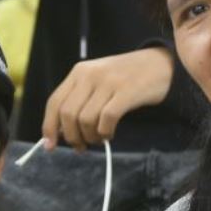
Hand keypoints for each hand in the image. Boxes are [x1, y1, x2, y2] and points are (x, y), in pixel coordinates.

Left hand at [40, 47, 172, 148]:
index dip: (49, 126)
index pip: (54, 102)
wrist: (160, 64)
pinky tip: (109, 134)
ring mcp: (108, 82)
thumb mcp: (98, 81)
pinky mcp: (126, 92)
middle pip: (68, 114)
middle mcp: (90, 75)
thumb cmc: (126, 78)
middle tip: (82, 147)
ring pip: (86, 120)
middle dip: (72, 137)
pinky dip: (105, 132)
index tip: (50, 145)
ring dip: (90, 137)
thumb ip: (79, 100)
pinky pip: (106, 119)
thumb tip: (61, 131)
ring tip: (99, 139)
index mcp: (79, 72)